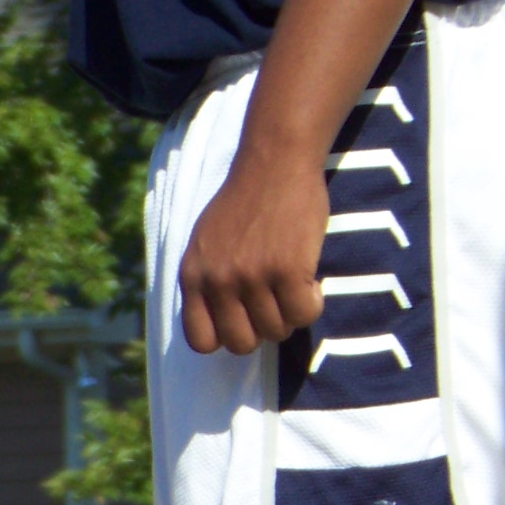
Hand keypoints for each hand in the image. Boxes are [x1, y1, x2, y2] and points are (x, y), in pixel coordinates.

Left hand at [179, 144, 330, 355]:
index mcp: (192, 277)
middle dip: (262, 331)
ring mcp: (252, 277)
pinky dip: (312, 305)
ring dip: (290, 315)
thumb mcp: (204, 244)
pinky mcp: (288, 269)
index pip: (201, 341)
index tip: (244, 319)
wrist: (274, 160)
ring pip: (276, 331)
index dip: (226, 337)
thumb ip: (205, 281)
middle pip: (241, 344)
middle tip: (275, 305)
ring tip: (294, 287)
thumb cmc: (243, 202)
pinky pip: (304, 314)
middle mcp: (218, 281)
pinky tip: (312, 284)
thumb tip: (215, 325)